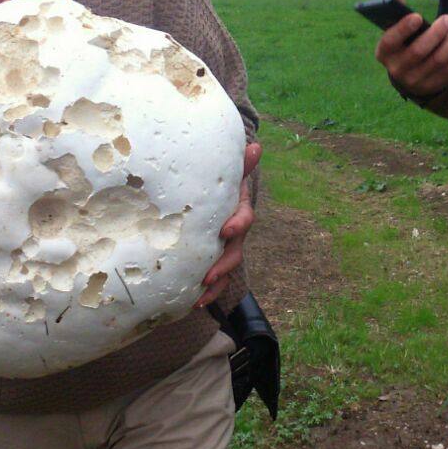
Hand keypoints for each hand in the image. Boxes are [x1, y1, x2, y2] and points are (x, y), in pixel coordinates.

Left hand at [196, 141, 260, 307]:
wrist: (219, 195)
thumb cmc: (221, 184)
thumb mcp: (230, 174)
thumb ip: (241, 163)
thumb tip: (255, 146)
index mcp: (239, 211)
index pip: (244, 219)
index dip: (237, 225)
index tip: (226, 230)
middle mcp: (236, 234)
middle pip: (235, 252)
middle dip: (223, 265)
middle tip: (208, 275)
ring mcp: (226, 249)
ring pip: (226, 271)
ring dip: (214, 285)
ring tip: (199, 298)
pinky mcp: (214, 259)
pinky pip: (214, 279)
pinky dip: (206, 292)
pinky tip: (191, 302)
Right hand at [373, 0, 447, 98]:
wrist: (413, 72)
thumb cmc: (406, 40)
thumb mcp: (397, 24)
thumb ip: (392, 1)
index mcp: (384, 52)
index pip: (390, 42)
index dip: (403, 29)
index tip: (417, 16)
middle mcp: (396, 69)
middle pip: (418, 52)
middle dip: (435, 34)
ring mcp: (415, 80)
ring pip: (437, 60)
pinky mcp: (433, 85)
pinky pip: (447, 67)